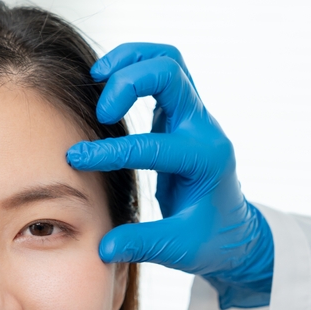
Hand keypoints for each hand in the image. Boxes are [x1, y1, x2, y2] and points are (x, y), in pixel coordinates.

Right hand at [70, 42, 273, 308]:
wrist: (234, 232)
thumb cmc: (209, 241)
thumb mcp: (178, 248)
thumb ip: (142, 244)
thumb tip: (104, 248)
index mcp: (205, 161)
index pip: (153, 145)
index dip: (111, 151)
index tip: (76, 159)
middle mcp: (202, 130)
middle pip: (170, 74)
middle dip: (128, 83)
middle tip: (99, 112)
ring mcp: (193, 117)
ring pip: (167, 60)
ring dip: (130, 60)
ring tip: (95, 76)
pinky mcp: (179, 115)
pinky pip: (159, 72)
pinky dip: (131, 68)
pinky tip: (104, 85)